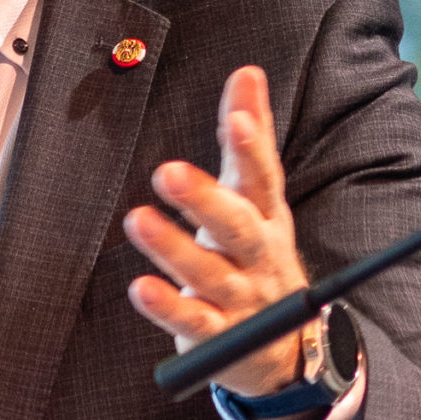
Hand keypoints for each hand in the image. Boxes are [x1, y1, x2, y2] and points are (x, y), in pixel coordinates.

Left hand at [123, 64, 310, 396]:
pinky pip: (193, 321)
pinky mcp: (218, 336)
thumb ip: (246, 140)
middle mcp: (259, 256)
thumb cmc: (257, 255)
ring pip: (210, 273)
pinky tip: (141, 289)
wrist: (283, 346)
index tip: (238, 119)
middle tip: (168, 172)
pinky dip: (168, 306)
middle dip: (206, 200)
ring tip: (137, 220)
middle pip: (238, 228)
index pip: (263, 179)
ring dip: (173, 249)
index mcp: (267, 217)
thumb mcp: (256, 198)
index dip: (252, 149)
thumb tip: (247, 74)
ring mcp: (241, 298)